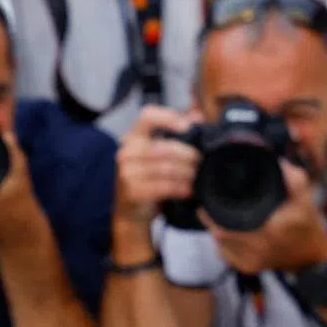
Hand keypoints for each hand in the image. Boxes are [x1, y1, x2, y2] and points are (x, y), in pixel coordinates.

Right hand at [114, 105, 201, 226]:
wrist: (131, 210)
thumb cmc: (149, 178)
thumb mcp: (160, 152)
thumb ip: (178, 131)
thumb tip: (197, 115)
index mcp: (133, 137)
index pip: (147, 116)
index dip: (168, 117)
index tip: (187, 127)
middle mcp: (126, 152)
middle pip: (164, 147)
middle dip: (188, 155)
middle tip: (200, 161)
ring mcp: (127, 173)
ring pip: (166, 168)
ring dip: (187, 173)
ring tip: (195, 176)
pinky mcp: (133, 191)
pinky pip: (164, 186)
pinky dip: (180, 188)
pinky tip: (188, 190)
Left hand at [201, 160, 326, 273]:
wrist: (313, 257)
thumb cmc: (307, 224)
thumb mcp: (305, 199)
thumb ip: (294, 179)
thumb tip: (277, 162)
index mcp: (269, 230)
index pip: (226, 225)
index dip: (212, 213)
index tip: (206, 201)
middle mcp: (257, 249)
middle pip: (219, 234)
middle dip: (211, 220)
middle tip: (206, 208)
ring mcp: (251, 262)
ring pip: (220, 245)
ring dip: (215, 231)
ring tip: (214, 218)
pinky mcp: (247, 269)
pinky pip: (225, 255)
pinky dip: (222, 244)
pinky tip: (226, 233)